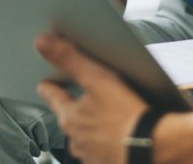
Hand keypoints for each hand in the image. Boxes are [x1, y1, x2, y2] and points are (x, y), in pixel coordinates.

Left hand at [36, 33, 148, 163]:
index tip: (45, 84)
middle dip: (73, 109)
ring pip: (84, 138)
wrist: (150, 147)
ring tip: (104, 119)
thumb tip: (42, 42)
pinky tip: (117, 137)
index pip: (52, 97)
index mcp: (70, 117)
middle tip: (80, 100)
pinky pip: (100, 152)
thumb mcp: (97, 79)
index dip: (50, 87)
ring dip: (90, 129)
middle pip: (69, 119)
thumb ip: (70, 59)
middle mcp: (75, 139)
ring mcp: (90, 154)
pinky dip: (105, 143)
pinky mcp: (106, 162)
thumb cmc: (125, 115)